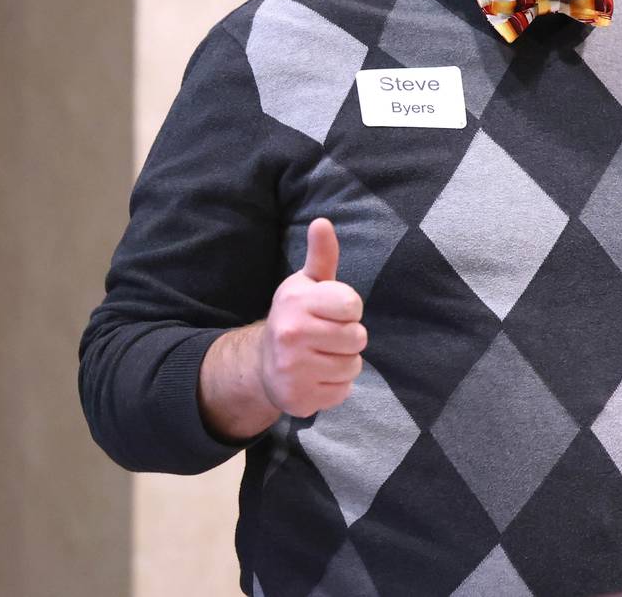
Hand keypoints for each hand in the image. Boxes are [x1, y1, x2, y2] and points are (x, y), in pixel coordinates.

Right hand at [257, 217, 367, 417]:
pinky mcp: (299, 399)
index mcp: (296, 301)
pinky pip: (343, 392)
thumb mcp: (307, 283)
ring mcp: (293, 369)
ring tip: (322, 355)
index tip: (333, 311)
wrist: (263, 364)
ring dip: (344, 362)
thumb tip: (322, 223)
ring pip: (353, 366)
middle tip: (327, 336)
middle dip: (349, 337)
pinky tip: (317, 376)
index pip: (352, 305)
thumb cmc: (297, 316)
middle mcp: (291, 334)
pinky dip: (335, 386)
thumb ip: (321, 255)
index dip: (349, 309)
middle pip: (358, 337)